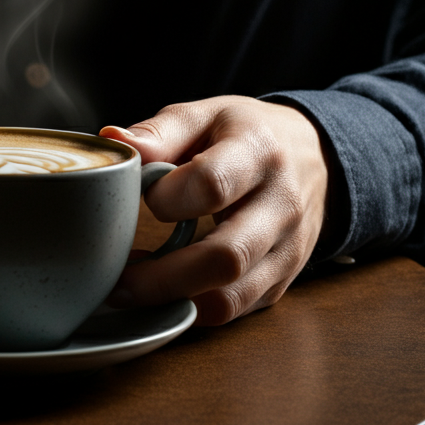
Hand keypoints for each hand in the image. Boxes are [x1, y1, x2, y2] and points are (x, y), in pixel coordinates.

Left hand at [99, 96, 329, 325]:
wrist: (312, 154)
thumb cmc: (244, 133)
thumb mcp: (205, 115)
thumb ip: (159, 132)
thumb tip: (112, 140)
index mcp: (258, 153)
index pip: (212, 185)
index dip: (166, 199)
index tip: (141, 198)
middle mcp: (281, 205)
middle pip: (226, 257)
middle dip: (161, 278)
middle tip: (116, 280)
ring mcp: (288, 249)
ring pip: (232, 297)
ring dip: (173, 302)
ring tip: (131, 291)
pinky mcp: (282, 280)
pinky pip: (235, 309)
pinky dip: (191, 310)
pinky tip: (162, 293)